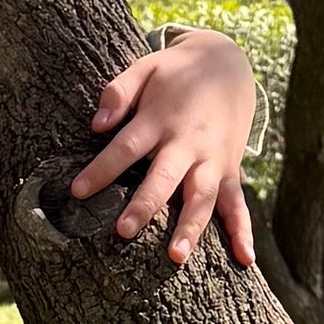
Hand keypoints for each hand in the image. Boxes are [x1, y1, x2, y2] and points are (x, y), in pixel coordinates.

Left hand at [71, 24, 259, 269]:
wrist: (228, 63)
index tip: (78, 191)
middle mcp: (188, 143)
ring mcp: (213, 159)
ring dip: (191, 228)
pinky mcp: (230, 170)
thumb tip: (97, 125)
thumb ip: (118, 93)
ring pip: (202, 197)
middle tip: (124, 231)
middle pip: (165, 178)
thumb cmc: (175, 72)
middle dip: (145, 205)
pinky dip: (243, 231)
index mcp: (160, 119)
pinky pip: (238, 204)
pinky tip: (245, 260)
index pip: (126, 147)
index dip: (102, 169)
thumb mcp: (145, 68)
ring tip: (176, 256)